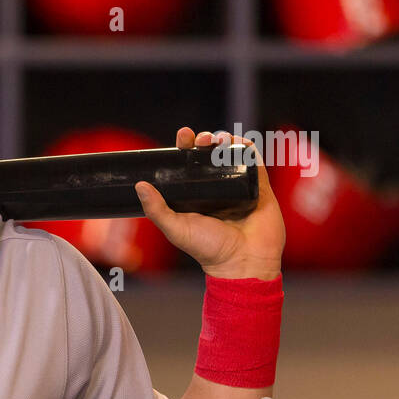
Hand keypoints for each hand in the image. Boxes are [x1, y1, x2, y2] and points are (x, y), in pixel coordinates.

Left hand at [135, 128, 285, 279]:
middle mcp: (216, 189)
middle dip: (204, 141)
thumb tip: (139, 185)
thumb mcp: (176, 228)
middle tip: (200, 139)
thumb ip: (157, 209)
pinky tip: (239, 142)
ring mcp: (238, 187)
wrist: (244, 262)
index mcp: (195, 196)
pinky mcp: (259, 188)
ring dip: (225, 141)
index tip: (182, 136)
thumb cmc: (208, 249)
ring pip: (231, 155)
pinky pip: (254, 163)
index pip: (187, 165)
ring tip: (217, 140)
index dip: (184, 148)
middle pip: (209, 156)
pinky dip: (247, 149)